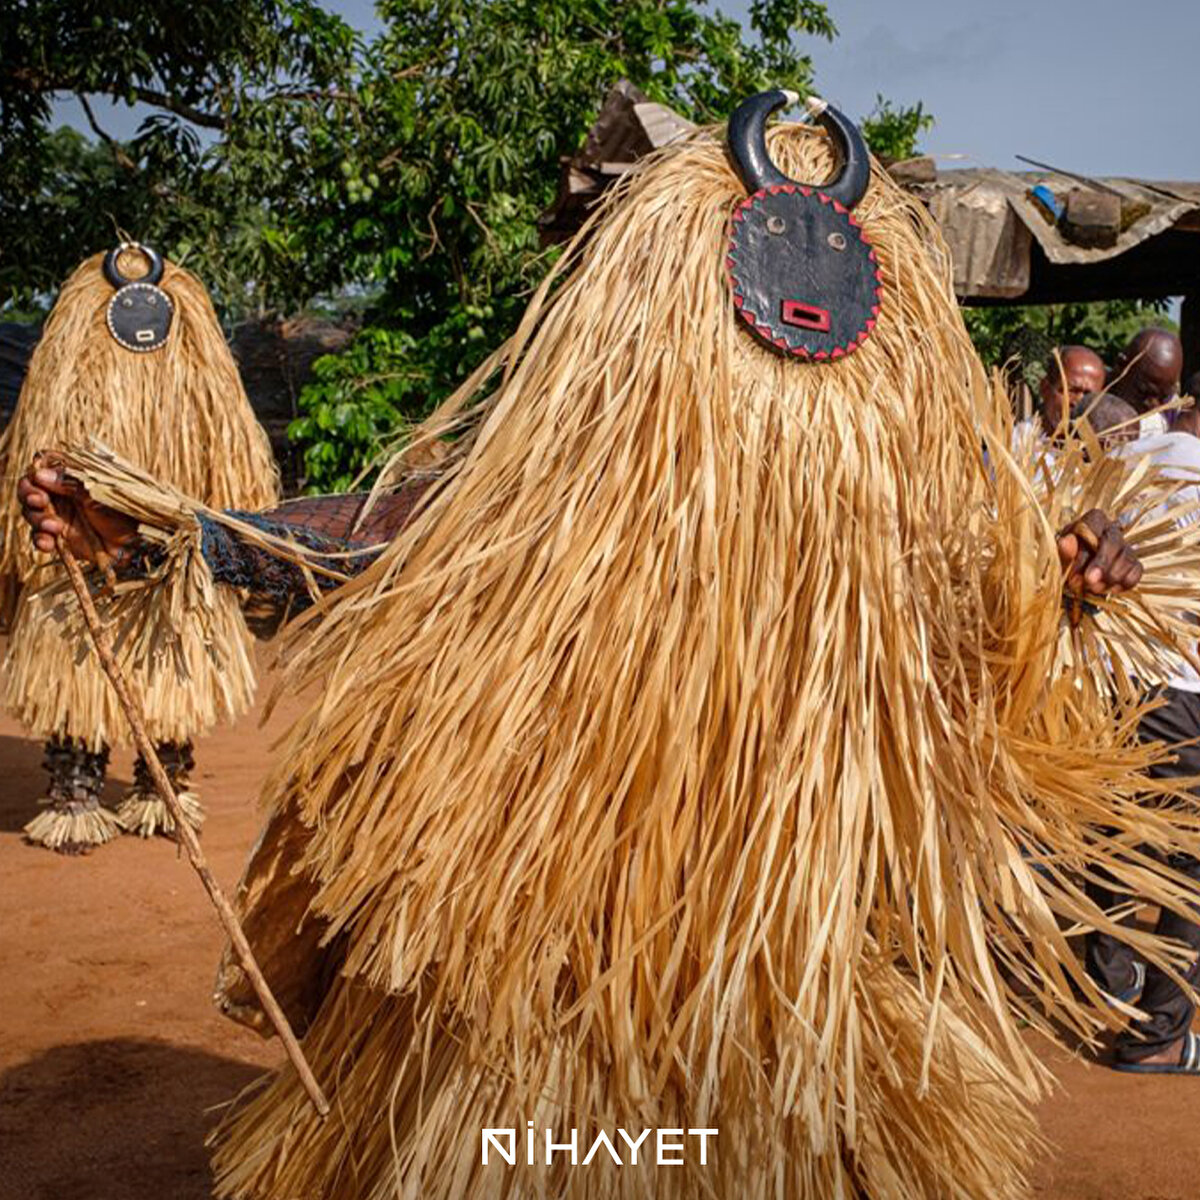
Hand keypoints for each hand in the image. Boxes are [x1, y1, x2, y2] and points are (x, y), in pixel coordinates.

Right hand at [18, 456, 138, 564]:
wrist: (144, 543)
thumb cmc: (129, 510)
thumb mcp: (102, 490)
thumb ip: (71, 481)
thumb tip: (39, 474)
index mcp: (74, 475)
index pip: (44, 465)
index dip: (36, 470)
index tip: (38, 478)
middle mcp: (63, 493)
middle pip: (30, 488)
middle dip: (30, 494)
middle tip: (40, 501)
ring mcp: (60, 516)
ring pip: (32, 512)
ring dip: (37, 518)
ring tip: (55, 527)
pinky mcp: (62, 539)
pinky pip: (40, 538)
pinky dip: (39, 539)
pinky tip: (47, 543)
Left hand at [1057, 508, 1141, 595]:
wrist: (1074, 571)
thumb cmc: (1066, 559)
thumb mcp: (1059, 554)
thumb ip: (1063, 550)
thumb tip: (1066, 542)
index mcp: (1093, 520)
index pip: (1094, 529)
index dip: (1084, 553)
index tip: (1075, 574)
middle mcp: (1112, 530)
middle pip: (1114, 542)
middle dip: (1102, 565)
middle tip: (1089, 582)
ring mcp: (1125, 546)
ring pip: (1127, 558)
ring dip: (1112, 577)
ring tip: (1094, 588)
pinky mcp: (1133, 563)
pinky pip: (1136, 572)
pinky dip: (1125, 582)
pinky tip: (1110, 590)